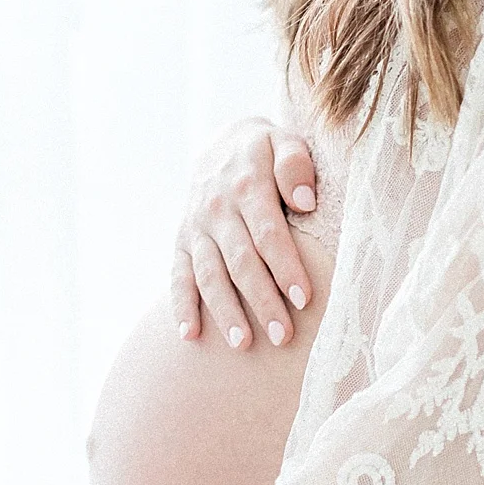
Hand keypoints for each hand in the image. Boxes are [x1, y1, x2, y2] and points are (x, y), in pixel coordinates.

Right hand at [171, 116, 318, 350]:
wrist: (222, 143)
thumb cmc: (267, 151)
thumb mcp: (285, 141)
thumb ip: (296, 165)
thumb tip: (305, 201)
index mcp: (247, 184)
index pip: (268, 233)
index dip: (285, 266)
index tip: (304, 299)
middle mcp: (217, 208)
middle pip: (241, 261)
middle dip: (261, 300)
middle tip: (283, 336)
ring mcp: (196, 227)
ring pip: (209, 274)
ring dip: (225, 310)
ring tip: (243, 344)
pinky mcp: (182, 240)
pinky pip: (178, 275)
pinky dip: (181, 306)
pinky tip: (190, 336)